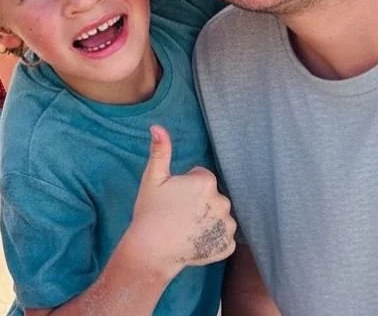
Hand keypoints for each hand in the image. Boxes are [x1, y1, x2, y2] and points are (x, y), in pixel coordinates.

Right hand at [122, 126, 235, 279]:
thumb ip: (160, 151)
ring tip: (185, 227)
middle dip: (199, 202)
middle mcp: (222, 202)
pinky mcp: (227, 245)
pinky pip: (223, 237)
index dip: (185, 185)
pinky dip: (213, 239)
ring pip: (219, 216)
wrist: (152, 249)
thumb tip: (157, 127)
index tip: (173, 197)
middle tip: (177, 212)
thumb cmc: (150, 211)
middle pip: (212, 196)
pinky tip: (195, 240)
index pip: (201, 177)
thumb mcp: (152, 178)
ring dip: (208, 220)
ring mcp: (227, 226)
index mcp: (206, 182)